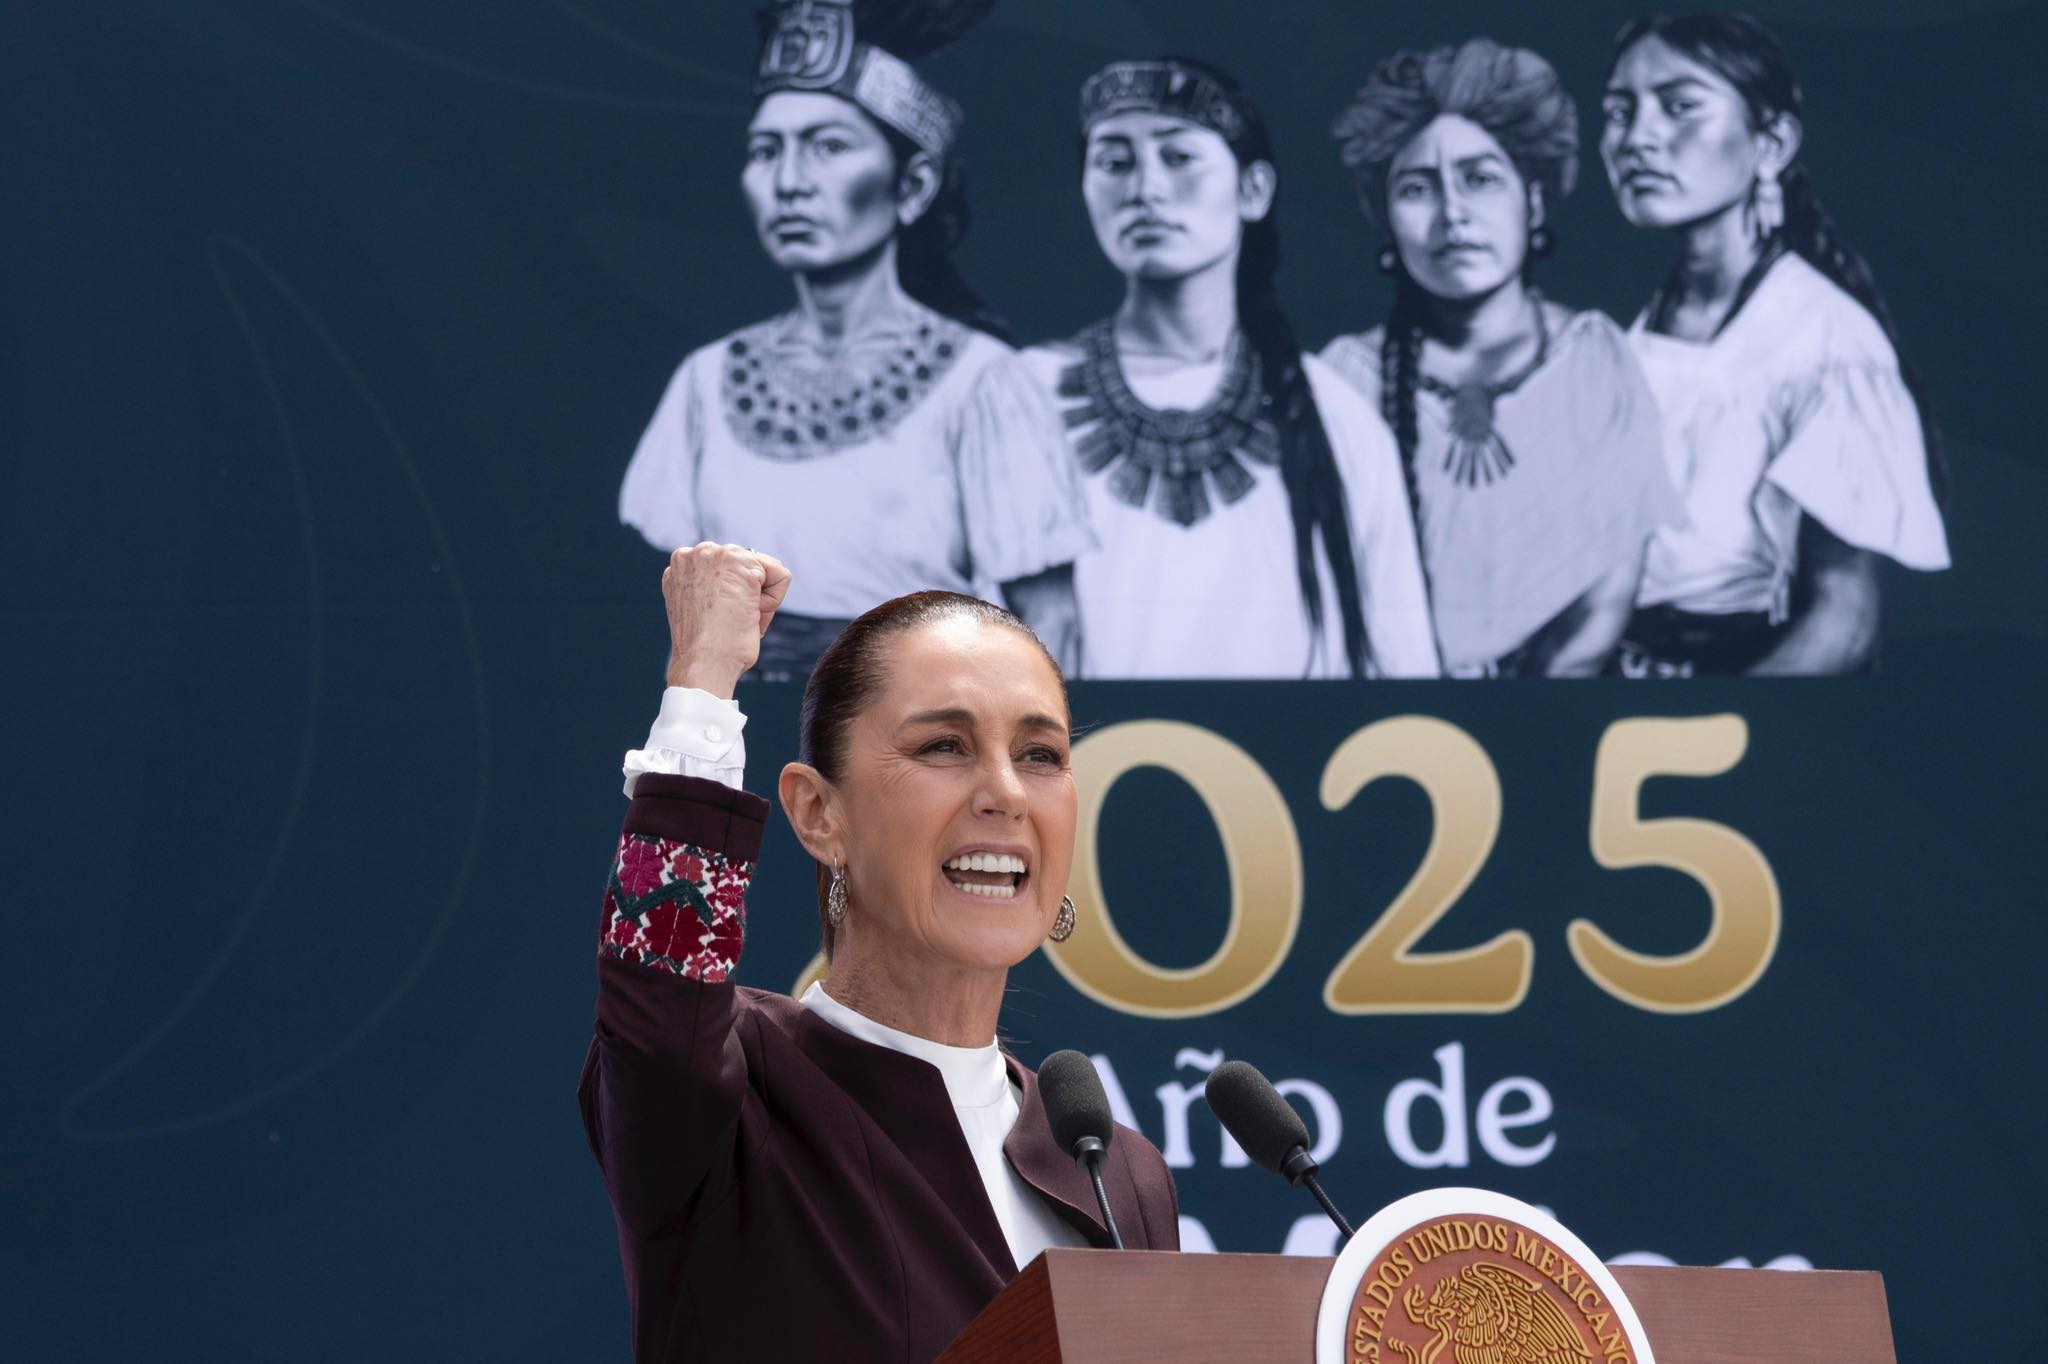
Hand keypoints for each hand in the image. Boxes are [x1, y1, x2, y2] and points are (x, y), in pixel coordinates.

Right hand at [661, 543, 791, 697]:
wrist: (703, 664)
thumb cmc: (706, 648)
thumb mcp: (702, 608)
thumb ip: (714, 587)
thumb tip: (740, 584)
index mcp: (683, 565)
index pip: (729, 570)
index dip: (734, 598)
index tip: (717, 619)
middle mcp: (696, 553)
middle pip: (749, 566)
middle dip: (749, 595)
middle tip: (729, 621)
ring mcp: (716, 554)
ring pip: (765, 570)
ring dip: (759, 599)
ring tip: (736, 618)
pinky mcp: (740, 562)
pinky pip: (780, 576)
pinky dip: (773, 601)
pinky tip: (749, 614)